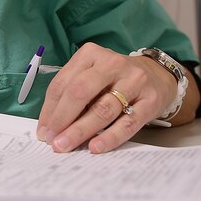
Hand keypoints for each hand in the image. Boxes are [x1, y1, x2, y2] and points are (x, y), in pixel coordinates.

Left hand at [36, 43, 178, 153]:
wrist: (157, 75)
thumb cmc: (115, 78)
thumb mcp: (92, 75)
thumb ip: (73, 93)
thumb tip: (51, 125)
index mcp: (91, 54)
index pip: (64, 82)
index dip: (50, 108)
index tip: (43, 130)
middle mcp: (111, 63)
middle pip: (81, 92)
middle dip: (62, 118)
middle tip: (52, 140)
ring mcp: (133, 80)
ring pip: (102, 109)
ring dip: (81, 130)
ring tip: (67, 145)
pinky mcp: (150, 100)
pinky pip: (127, 122)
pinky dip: (109, 136)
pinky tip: (95, 147)